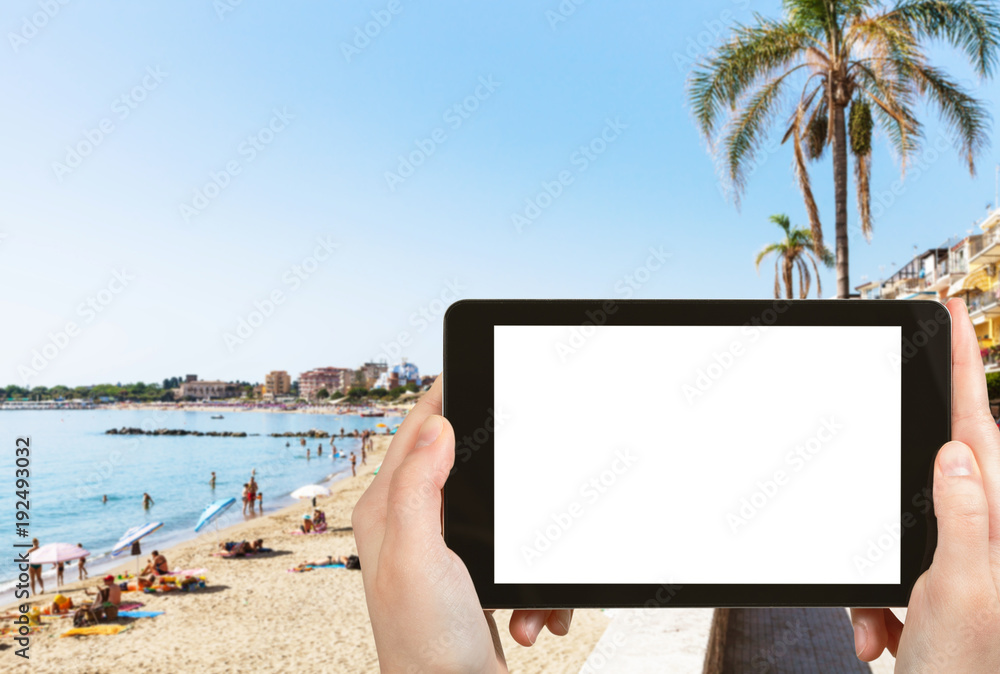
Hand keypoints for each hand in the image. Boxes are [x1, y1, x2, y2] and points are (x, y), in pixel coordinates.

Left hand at [352, 377, 571, 672]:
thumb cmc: (427, 646)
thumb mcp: (419, 558)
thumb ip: (418, 488)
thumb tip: (436, 427)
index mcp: (388, 513)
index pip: (413, 433)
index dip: (441, 396)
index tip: (468, 368)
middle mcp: (411, 528)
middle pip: (459, 465)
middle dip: (502, 477)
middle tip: (526, 460)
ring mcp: (443, 554)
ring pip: (498, 513)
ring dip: (526, 548)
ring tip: (528, 597)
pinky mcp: (472, 579)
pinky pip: (516, 558)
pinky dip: (533, 587)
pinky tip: (532, 618)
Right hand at [851, 299, 999, 669]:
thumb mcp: (961, 594)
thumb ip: (962, 517)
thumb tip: (956, 452)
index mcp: (996, 523)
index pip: (979, 425)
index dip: (965, 364)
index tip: (952, 309)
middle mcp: (981, 535)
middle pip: (925, 482)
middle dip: (884, 510)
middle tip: (887, 558)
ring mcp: (957, 562)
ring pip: (893, 533)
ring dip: (875, 583)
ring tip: (886, 629)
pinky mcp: (932, 587)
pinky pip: (885, 574)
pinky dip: (873, 606)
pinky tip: (883, 639)